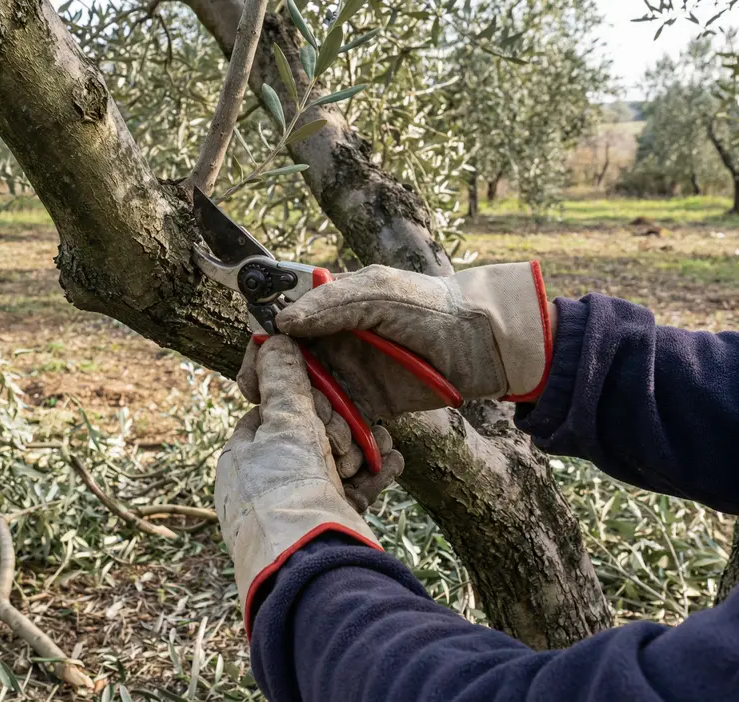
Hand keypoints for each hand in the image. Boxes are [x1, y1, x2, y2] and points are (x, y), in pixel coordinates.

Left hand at [216, 336, 395, 624]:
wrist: (311, 566)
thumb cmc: (286, 490)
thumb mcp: (283, 423)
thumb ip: (284, 380)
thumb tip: (273, 338)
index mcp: (242, 458)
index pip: (269, 411)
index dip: (300, 395)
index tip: (323, 386)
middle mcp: (266, 483)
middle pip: (308, 434)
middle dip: (336, 426)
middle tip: (347, 431)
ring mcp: (299, 505)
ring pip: (336, 461)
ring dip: (360, 447)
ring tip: (379, 442)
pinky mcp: (332, 524)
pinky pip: (356, 488)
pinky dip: (375, 472)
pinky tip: (393, 458)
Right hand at [241, 263, 553, 417]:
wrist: (480, 343)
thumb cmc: (431, 306)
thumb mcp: (380, 292)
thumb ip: (332, 305)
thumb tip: (281, 322)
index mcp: (327, 310)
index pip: (278, 327)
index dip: (262, 347)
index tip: (258, 366)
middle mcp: (330, 343)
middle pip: (283, 369)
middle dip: (273, 389)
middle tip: (273, 404)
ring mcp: (347, 375)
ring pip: (306, 399)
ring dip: (306, 416)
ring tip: (322, 428)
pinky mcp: (367, 406)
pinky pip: (337, 422)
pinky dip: (332, 433)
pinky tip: (339, 443)